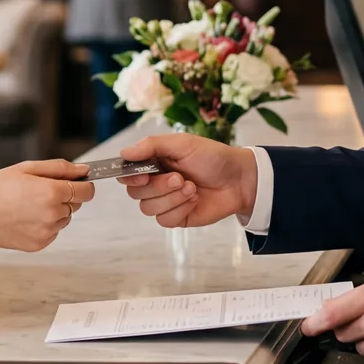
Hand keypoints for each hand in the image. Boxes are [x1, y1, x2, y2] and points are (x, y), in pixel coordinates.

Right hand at [0, 160, 94, 251]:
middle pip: (76, 204)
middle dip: (65, 196)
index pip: (87, 191)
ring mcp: (47, 232)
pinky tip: (25, 218)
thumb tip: (83, 170)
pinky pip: (53, 232)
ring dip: (55, 211)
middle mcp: (53, 214)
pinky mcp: (39, 245)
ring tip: (28, 205)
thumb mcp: (27, 168)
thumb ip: (59, 168)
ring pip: (64, 219)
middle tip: (39, 191)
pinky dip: (45, 225)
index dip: (83, 184)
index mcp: (52, 192)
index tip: (77, 182)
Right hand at [118, 133, 257, 227]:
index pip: (127, 173)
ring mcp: (165, 201)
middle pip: (135, 193)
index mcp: (153, 162)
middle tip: (180, 178)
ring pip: (148, 209)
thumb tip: (124, 153)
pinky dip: (181, 209)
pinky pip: (165, 220)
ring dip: (172, 198)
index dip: (130, 176)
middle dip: (158, 187)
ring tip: (192, 188)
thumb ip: (151, 146)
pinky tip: (195, 200)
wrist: (239, 179)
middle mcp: (155, 182)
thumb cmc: (212, 157)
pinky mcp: (177, 217)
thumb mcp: (182, 143)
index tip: (144, 174)